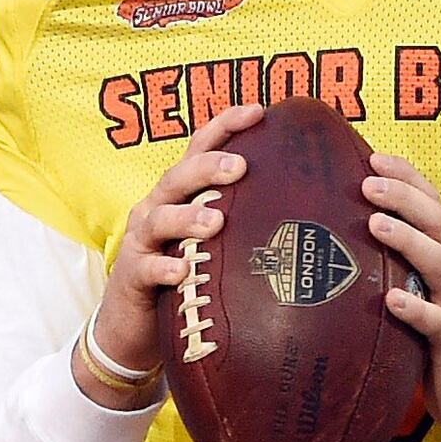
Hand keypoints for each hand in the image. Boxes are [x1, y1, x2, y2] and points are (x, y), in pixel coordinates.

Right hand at [75, 103, 263, 408]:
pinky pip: (146, 268)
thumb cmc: (184, 281)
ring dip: (187, 216)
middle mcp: (157, 208)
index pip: (200, 148)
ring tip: (215, 221)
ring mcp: (141, 242)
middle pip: (179, 176)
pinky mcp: (131, 276)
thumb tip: (309, 210)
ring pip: (159, 218)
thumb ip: (244, 223)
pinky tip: (182, 271)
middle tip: (242, 168)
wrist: (133, 330)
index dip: (225, 126)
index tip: (259, 111)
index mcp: (181, 195)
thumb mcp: (214, 246)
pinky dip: (164, 267)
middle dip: (209, 167)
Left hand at [361, 153, 440, 441]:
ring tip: (375, 224)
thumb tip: (343, 232)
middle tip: (366, 183)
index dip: (407, 177)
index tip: (373, 156)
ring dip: (408, 240)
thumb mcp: (419, 289)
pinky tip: (392, 300)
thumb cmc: (435, 334)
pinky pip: (436, 322)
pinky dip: (415, 308)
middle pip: (437, 223)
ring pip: (440, 262)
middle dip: (403, 198)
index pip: (432, 203)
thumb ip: (395, 262)